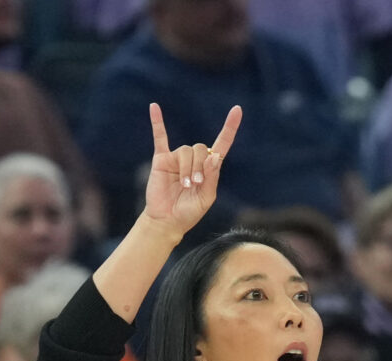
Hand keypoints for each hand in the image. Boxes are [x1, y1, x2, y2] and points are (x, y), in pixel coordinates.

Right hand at [142, 103, 240, 236]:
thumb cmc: (188, 212)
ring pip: (186, 151)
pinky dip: (157, 122)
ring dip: (186, 169)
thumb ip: (212, 178)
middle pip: (201, 148)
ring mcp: (178, 158)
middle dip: (200, 166)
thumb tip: (214, 156)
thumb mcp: (206, 198)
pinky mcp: (162, 159)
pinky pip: (160, 137)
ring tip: (184, 185)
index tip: (237, 110)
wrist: (167, 221)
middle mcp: (195, 160)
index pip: (222, 143)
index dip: (230, 127)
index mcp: (209, 168)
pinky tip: (154, 107)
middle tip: (195, 184)